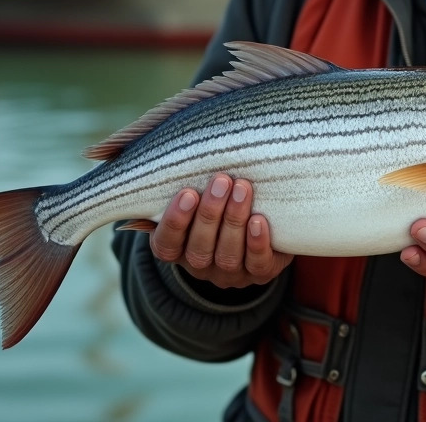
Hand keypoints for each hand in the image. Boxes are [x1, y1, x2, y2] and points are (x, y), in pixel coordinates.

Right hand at [147, 173, 292, 287]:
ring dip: (234, 220)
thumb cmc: (215, 207)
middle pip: (199, 248)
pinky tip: (259, 220)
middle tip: (221, 180)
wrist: (254, 235)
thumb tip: (172, 152)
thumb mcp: (194, 199)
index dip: (175, 221)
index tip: (187, 193)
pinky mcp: (259, 274)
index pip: (166, 243)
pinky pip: (257, 264)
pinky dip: (257, 243)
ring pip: (227, 255)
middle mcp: (200, 265)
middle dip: (210, 213)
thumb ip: (181, 184)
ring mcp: (230, 273)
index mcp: (177, 248)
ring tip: (243, 188)